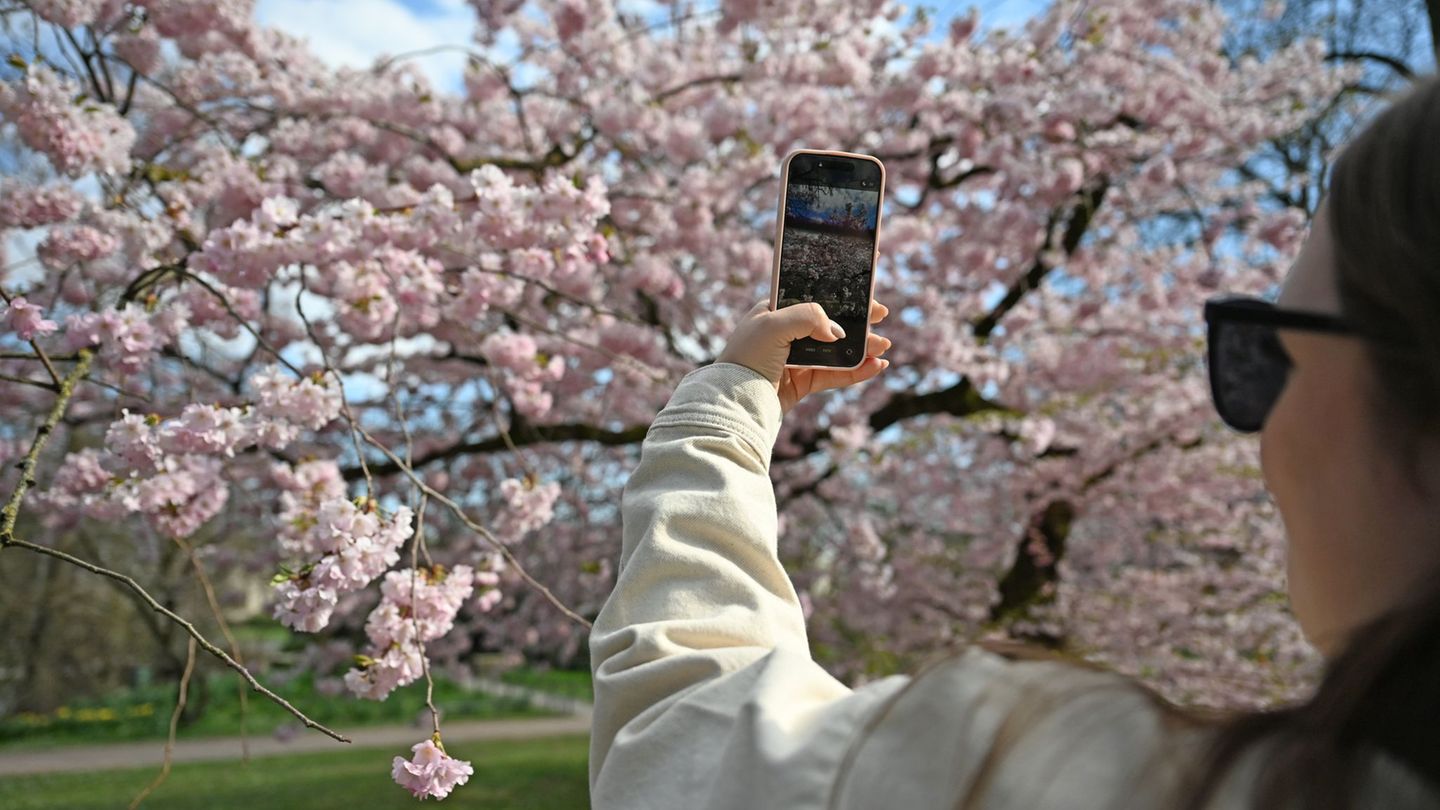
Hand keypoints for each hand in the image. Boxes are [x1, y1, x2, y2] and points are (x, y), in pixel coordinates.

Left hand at [716, 299, 891, 414]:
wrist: (733, 401)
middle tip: (881, 313)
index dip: (839, 289)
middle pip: (830, 322)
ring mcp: (796, 358)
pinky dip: (856, 371)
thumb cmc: (745, 357)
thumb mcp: (773, 325)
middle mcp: (787, 333)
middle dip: (858, 319)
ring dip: (862, 347)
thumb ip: (808, 317)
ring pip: (837, 350)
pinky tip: (875, 366)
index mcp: (776, 311)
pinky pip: (835, 375)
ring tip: (883, 346)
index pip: (813, 294)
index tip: (864, 282)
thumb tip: (837, 332)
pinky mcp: (802, 382)